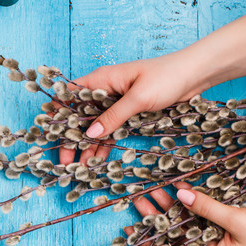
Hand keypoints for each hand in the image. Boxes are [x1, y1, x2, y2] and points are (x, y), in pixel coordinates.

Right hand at [60, 54, 201, 165]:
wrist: (195, 75)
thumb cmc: (167, 77)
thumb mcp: (138, 98)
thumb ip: (114, 116)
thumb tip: (90, 134)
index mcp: (102, 79)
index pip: (69, 96)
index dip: (57, 116)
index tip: (50, 138)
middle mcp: (105, 91)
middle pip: (79, 117)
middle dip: (70, 140)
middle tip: (65, 163)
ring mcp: (115, 104)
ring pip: (93, 128)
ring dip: (86, 148)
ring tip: (79, 170)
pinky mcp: (127, 115)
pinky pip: (110, 133)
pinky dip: (102, 147)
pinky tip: (95, 163)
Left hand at [125, 186, 245, 245]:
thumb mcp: (236, 221)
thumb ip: (208, 208)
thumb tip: (180, 194)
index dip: (147, 244)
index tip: (127, 233)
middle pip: (171, 233)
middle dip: (154, 218)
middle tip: (137, 201)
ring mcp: (211, 234)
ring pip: (182, 220)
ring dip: (168, 206)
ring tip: (149, 191)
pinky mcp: (219, 222)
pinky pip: (197, 212)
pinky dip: (186, 201)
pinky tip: (176, 189)